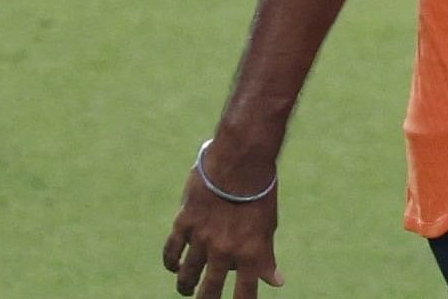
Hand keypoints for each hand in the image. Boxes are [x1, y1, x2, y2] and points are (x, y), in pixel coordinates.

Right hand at [162, 167, 283, 298]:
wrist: (241, 161)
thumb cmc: (261, 192)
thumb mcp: (268, 226)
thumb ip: (266, 256)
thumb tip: (276, 282)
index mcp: (250, 252)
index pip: (245, 291)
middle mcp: (225, 250)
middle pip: (211, 289)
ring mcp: (202, 239)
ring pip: (187, 274)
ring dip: (186, 285)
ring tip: (186, 289)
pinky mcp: (185, 224)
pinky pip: (172, 251)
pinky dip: (171, 262)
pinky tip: (173, 267)